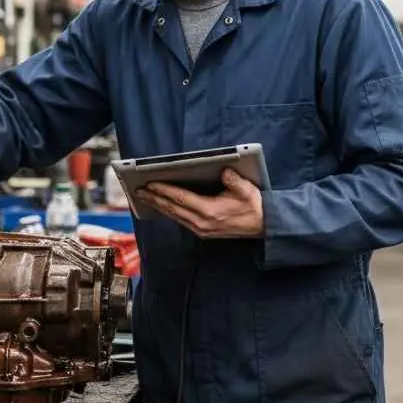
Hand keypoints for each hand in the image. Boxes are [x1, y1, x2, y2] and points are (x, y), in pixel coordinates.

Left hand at [136, 168, 263, 238]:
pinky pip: (181, 220)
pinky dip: (169, 211)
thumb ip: (234, 180)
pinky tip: (162, 205)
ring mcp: (202, 229)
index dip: (163, 190)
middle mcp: (202, 223)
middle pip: (173, 208)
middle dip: (154, 198)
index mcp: (210, 211)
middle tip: (138, 190)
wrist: (263, 226)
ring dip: (159, 206)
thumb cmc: (254, 206)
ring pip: (174, 216)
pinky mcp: (203, 231)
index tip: (149, 184)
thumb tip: (224, 170)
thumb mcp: (246, 190)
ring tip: (145, 196)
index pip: (180, 199)